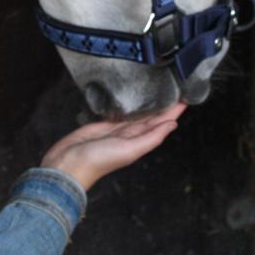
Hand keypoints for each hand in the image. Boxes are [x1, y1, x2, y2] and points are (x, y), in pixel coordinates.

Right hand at [40, 103, 186, 190]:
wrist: (68, 165)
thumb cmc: (98, 161)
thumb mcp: (128, 150)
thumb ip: (151, 137)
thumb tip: (172, 124)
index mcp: (140, 142)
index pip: (162, 123)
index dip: (173, 111)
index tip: (187, 97)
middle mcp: (130, 135)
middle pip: (152, 117)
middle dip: (165, 105)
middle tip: (178, 88)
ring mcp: (116, 130)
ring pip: (137, 114)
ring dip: (149, 105)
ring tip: (160, 91)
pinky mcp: (102, 124)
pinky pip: (119, 113)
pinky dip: (128, 107)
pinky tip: (132, 100)